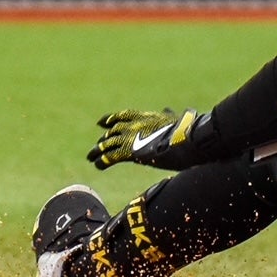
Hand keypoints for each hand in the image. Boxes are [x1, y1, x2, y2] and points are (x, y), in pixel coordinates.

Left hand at [89, 108, 217, 171]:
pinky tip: (98, 165)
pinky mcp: (130, 151)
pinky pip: (111, 156)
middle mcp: (134, 125)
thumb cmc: (186, 130)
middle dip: (104, 140)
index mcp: (144, 116)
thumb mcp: (176, 119)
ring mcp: (131, 137)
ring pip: (108, 143)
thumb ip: (169, 116)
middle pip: (112, 132)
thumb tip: (169, 110)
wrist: (186, 138)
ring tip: (90, 157)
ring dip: (98, 151)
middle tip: (96, 147)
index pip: (123, 116)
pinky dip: (103, 161)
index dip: (111, 119)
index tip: (101, 122)